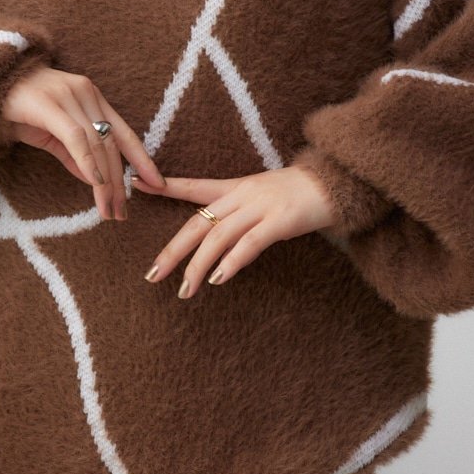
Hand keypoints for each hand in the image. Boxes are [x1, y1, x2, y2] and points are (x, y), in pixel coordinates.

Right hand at [0, 61, 166, 221]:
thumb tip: (95, 181)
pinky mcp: (50, 104)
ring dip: (105, 181)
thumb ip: (73, 155)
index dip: (143, 159)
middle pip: (112, 144)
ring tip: (108, 209)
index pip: (125, 132)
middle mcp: (86, 93)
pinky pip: (75, 137)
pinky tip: (94, 183)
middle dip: (120, 182)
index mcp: (92, 98)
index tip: (159, 184)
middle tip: (121, 213)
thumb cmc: (17, 108)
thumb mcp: (50, 135)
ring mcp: (69, 95)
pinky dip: (87, 162)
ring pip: (97, 144)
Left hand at [131, 165, 340, 296]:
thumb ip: (239, 213)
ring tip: (185, 290)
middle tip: (152, 275)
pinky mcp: (281, 220)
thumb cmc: (300, 194)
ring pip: (219, 236)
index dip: (166, 187)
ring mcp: (261, 207)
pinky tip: (218, 279)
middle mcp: (243, 195)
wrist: (336, 183)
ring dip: (198, 265)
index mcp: (236, 187)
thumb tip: (217, 241)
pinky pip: (250, 243)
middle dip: (173, 250)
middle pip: (198, 223)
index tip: (136, 185)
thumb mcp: (263, 196)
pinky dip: (231, 262)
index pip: (194, 186)